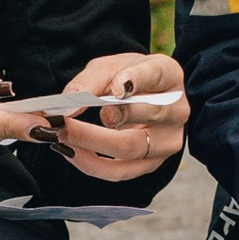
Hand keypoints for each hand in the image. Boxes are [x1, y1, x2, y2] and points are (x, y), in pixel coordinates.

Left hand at [42, 50, 188, 182]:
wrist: (144, 99)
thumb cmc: (127, 78)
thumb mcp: (109, 68)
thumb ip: (90, 82)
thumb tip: (69, 106)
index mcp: (169, 75)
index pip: (155, 74)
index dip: (136, 80)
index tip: (116, 87)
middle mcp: (176, 109)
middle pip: (145, 115)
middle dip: (105, 116)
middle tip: (64, 122)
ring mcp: (168, 140)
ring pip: (131, 148)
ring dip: (91, 144)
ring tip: (62, 137)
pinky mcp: (153, 163)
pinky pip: (121, 171)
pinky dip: (92, 164)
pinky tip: (71, 152)